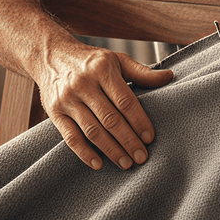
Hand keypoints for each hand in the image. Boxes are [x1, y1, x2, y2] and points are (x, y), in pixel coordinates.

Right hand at [36, 41, 173, 169]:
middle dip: (128, 141)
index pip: (125, 101)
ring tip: (126, 163)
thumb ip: (142, 72)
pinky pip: (70, 137)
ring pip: (92, 131)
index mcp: (102, 69)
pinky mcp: (54, 112)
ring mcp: (67, 99)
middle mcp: (83, 84)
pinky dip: (84, 153)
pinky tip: (99, 164)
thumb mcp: (116, 59)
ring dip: (111, 150)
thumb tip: (169, 77)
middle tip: (141, 157)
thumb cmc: (91, 61)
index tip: (150, 138)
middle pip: (110, 119)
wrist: (50, 55)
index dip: (138, 121)